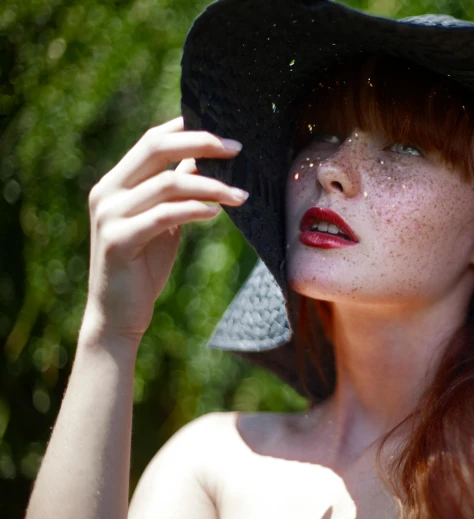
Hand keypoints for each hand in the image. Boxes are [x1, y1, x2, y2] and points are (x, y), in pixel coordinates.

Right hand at [83, 116, 247, 343]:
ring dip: (211, 185)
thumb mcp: (164, 221)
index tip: (226, 130)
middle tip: (239, 149)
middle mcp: (108, 191)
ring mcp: (109, 214)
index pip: (152, 139)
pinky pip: (162, 215)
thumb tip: (206, 160)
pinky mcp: (118, 240)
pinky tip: (216, 212)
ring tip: (242, 195)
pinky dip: (193, 209)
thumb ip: (178, 190)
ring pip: (166, 183)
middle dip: (201, 142)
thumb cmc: (144, 265)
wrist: (117, 314)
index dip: (188, 127)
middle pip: (156, 148)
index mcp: (117, 182)